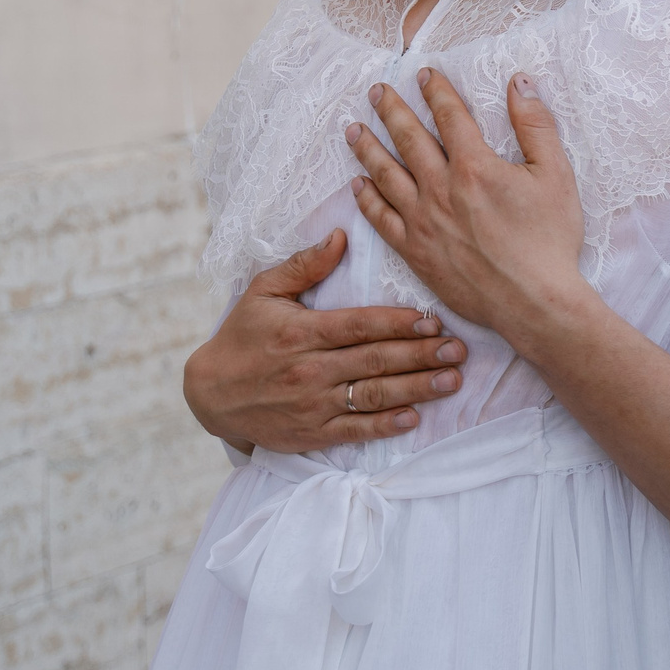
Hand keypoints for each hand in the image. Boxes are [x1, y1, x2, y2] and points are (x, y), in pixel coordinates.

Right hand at [182, 229, 464, 453]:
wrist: (210, 393)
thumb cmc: (241, 335)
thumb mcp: (263, 291)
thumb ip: (305, 265)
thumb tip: (341, 236)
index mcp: (302, 331)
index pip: (360, 325)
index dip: (400, 322)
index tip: (434, 319)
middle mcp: (310, 369)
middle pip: (376, 360)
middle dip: (422, 354)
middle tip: (458, 349)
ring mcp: (312, 404)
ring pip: (373, 396)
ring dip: (416, 388)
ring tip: (451, 381)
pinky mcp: (311, 433)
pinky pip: (355, 431)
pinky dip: (386, 425)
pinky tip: (414, 417)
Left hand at [346, 68, 586, 345]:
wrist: (534, 302)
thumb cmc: (550, 241)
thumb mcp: (555, 175)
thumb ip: (536, 125)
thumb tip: (520, 82)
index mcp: (474, 166)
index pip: (449, 116)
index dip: (436, 91)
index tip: (423, 74)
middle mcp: (440, 189)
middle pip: (408, 139)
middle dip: (391, 110)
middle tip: (376, 91)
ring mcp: (423, 222)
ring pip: (386, 175)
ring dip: (368, 148)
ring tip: (353, 129)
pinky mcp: (415, 252)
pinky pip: (381, 219)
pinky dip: (367, 198)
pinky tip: (358, 184)